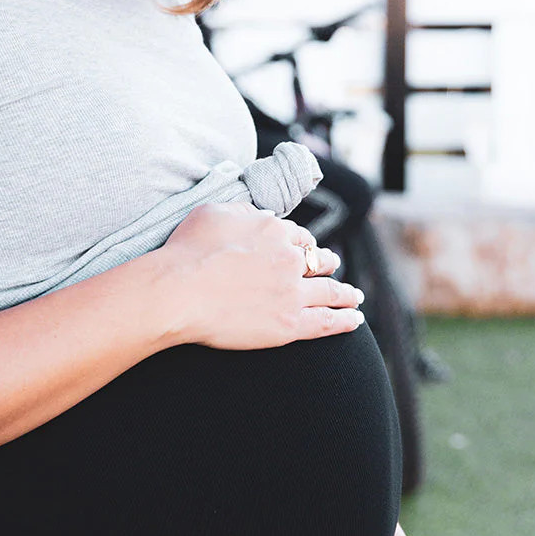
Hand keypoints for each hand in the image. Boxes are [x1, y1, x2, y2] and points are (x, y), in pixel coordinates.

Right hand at [158, 201, 363, 350]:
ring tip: (354, 297)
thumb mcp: (213, 213)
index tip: (303, 250)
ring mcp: (292, 293)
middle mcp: (290, 259)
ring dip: (345, 293)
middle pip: (318, 261)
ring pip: (330, 291)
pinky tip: (355, 320)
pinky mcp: (289, 324)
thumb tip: (259, 216)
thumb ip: (242, 211)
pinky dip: (345, 320)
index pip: (297, 236)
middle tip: (332, 267)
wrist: (179, 291)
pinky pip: (327, 321)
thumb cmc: (186, 252)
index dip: (302, 244)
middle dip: (327, 263)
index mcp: (274, 230)